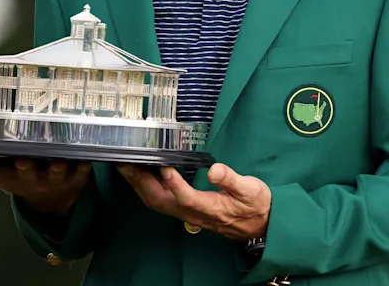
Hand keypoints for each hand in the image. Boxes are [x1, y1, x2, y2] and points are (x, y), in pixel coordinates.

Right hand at [0, 154, 91, 215]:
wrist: (55, 201)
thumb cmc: (24, 179)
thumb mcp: (1, 176)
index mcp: (12, 179)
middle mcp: (32, 181)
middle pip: (27, 176)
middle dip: (24, 169)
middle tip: (22, 160)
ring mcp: (54, 180)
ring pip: (55, 174)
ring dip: (56, 169)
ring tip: (57, 162)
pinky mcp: (76, 178)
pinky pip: (82, 173)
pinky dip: (84, 167)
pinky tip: (86, 159)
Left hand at [117, 163, 269, 239]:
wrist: (261, 225)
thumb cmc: (256, 205)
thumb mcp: (251, 189)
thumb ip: (232, 179)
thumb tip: (215, 170)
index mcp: (211, 207)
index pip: (187, 197)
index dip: (174, 183)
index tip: (165, 165)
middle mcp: (195, 213)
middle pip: (162, 201)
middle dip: (142, 183)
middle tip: (127, 164)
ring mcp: (189, 214)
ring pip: (158, 203)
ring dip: (140, 186)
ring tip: (128, 168)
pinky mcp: (188, 212)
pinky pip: (162, 203)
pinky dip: (148, 190)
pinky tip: (143, 178)